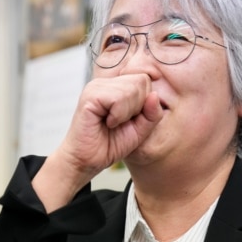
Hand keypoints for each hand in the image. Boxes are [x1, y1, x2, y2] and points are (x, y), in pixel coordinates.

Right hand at [32, 74, 162, 210]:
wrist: (86, 161)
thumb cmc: (109, 145)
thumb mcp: (140, 130)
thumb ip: (152, 114)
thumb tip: (155, 95)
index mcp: (116, 87)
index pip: (145, 80)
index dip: (145, 102)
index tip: (130, 119)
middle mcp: (105, 83)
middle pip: (142, 80)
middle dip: (139, 106)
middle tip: (121, 122)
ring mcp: (96, 87)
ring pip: (132, 88)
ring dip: (127, 112)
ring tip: (113, 123)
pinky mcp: (90, 96)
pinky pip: (118, 98)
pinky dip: (118, 115)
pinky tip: (107, 122)